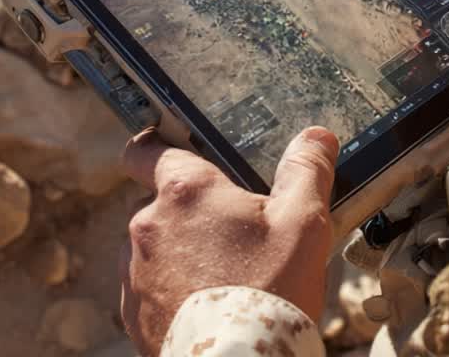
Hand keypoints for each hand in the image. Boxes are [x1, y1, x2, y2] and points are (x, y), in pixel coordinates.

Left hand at [118, 127, 339, 354]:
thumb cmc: (269, 291)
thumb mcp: (303, 224)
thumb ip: (306, 172)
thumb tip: (315, 137)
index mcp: (185, 191)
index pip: (147, 149)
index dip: (158, 147)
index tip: (174, 153)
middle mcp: (148, 224)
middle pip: (162, 202)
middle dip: (192, 212)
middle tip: (234, 232)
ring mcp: (135, 270)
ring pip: (156, 246)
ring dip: (180, 251)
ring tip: (224, 274)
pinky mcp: (133, 311)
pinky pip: (149, 286)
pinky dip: (173, 289)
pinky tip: (207, 302)